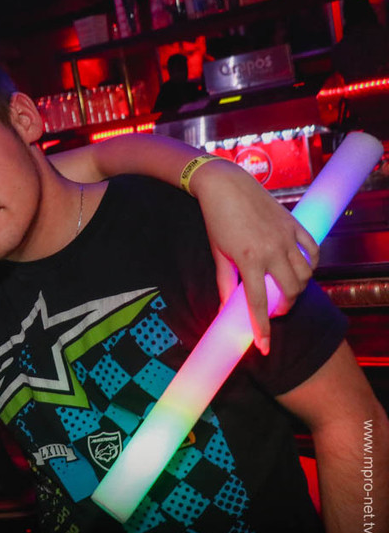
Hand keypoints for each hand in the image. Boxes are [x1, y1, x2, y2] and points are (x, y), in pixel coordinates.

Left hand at [193, 159, 317, 354]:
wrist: (226, 185)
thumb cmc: (217, 219)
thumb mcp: (218, 254)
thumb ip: (226, 283)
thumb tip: (226, 309)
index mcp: (249, 261)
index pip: (258, 304)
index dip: (262, 329)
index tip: (264, 347)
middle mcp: (273, 251)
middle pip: (291, 292)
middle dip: (284, 307)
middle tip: (273, 311)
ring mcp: (287, 238)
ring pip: (306, 274)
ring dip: (298, 288)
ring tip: (285, 290)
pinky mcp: (296, 226)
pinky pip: (314, 252)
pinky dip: (312, 265)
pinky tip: (301, 270)